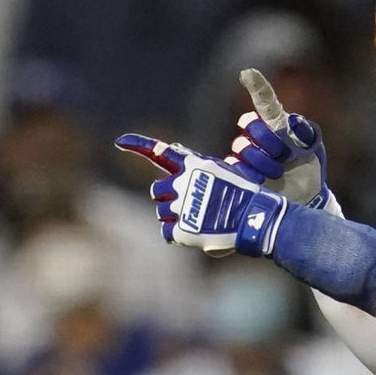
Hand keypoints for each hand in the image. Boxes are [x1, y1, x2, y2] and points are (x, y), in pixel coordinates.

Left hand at [114, 133, 286, 257]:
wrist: (255, 218)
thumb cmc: (244, 194)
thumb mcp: (224, 171)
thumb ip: (199, 169)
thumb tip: (180, 159)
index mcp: (192, 166)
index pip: (160, 152)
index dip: (138, 145)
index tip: (120, 141)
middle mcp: (181, 184)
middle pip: (157, 190)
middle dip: (167, 196)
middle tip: (184, 204)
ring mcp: (180, 207)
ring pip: (161, 211)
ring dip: (172, 215)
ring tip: (195, 219)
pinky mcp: (181, 229)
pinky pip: (167, 231)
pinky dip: (176, 233)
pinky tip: (193, 232)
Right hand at [226, 69, 329, 207]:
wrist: (306, 195)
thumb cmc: (309, 166)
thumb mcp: (313, 146)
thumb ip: (304, 131)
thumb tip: (290, 120)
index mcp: (276, 123)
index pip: (264, 101)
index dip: (257, 87)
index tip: (248, 74)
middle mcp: (258, 135)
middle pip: (249, 122)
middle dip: (266, 137)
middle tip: (283, 153)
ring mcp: (248, 153)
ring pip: (241, 146)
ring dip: (262, 160)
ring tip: (278, 172)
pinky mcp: (240, 173)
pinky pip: (234, 165)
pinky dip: (248, 173)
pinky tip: (261, 180)